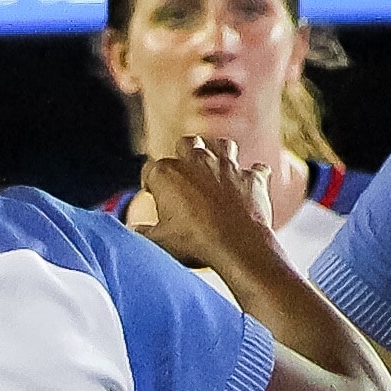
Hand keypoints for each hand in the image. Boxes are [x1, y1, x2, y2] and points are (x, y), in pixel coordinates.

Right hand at [133, 133, 289, 273]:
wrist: (236, 247)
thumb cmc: (195, 243)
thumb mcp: (160, 241)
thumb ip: (143, 232)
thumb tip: (134, 230)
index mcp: (167, 174)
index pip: (150, 169)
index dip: (151, 183)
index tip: (154, 195)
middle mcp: (196, 161)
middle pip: (186, 143)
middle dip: (184, 153)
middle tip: (185, 173)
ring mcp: (226, 166)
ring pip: (222, 144)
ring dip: (219, 154)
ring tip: (216, 168)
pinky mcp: (251, 178)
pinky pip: (256, 169)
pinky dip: (252, 176)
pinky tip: (249, 183)